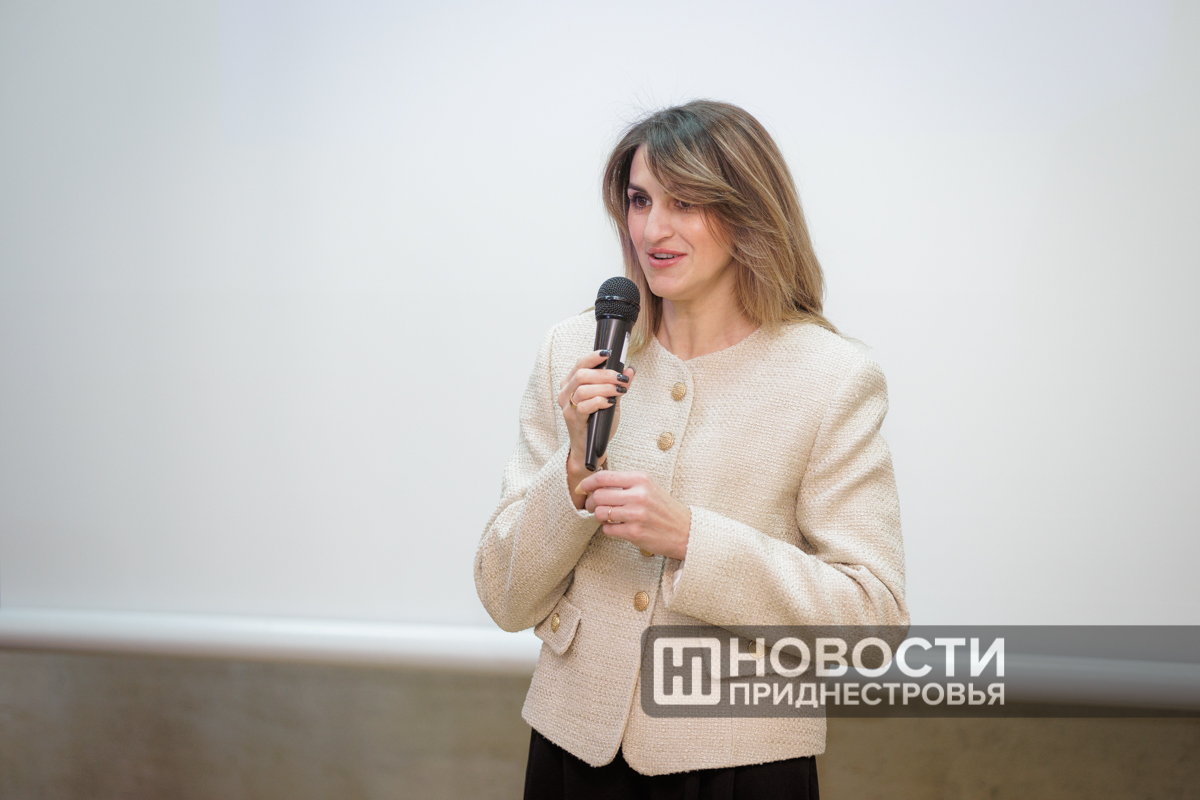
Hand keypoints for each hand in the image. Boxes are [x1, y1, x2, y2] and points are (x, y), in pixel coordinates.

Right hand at [558, 350, 634, 507]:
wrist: (591, 447)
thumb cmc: (598, 421)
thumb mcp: (611, 399)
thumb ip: (618, 384)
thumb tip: (630, 369)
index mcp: (571, 384)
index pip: (580, 364)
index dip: (594, 357)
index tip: (609, 354)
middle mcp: (565, 393)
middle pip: (582, 374)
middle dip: (604, 374)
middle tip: (621, 378)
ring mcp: (568, 407)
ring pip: (583, 389)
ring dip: (605, 387)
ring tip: (619, 390)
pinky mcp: (573, 420)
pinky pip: (585, 406)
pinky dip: (600, 401)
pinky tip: (610, 402)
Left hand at [575, 471, 690, 559]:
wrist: (685, 530)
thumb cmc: (664, 509)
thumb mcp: (648, 487)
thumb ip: (625, 484)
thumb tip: (595, 485)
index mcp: (640, 479)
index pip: (604, 477)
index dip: (587, 483)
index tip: (582, 488)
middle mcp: (638, 495)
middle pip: (598, 495)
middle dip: (590, 502)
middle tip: (592, 506)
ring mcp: (636, 514)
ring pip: (599, 513)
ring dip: (598, 516)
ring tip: (606, 517)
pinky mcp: (635, 532)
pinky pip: (607, 529)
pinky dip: (608, 529)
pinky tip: (617, 527)